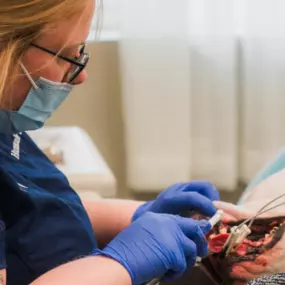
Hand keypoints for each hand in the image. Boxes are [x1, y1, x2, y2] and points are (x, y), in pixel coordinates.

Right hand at [92, 212, 210, 284]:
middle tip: (201, 252)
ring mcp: (171, 235)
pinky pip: (183, 265)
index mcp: (156, 217)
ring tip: (172, 269)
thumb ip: (160, 233)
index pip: (181, 220)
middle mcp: (166, 222)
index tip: (198, 236)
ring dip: (185, 262)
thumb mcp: (142, 233)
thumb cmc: (126, 251)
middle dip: (200, 241)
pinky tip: (163, 274)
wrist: (118, 261)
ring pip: (192, 248)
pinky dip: (175, 273)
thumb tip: (178, 243)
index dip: (192, 229)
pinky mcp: (174, 251)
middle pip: (193, 228)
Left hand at [132, 181, 219, 221]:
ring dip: (211, 199)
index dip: (207, 206)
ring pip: (206, 187)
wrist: (149, 213)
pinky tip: (204, 211)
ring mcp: (183, 186)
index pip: (193, 197)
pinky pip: (202, 190)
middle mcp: (178, 188)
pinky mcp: (186, 188)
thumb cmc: (160, 223)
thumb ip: (188, 226)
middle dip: (213, 199)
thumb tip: (206, 228)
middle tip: (214, 214)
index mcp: (172, 198)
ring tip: (210, 213)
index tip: (214, 217)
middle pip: (205, 186)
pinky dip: (207, 199)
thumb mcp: (172, 226)